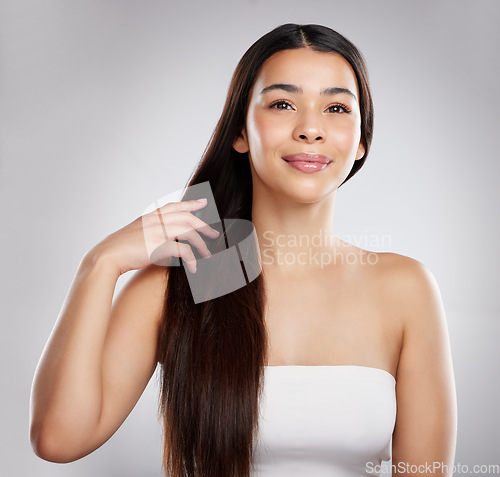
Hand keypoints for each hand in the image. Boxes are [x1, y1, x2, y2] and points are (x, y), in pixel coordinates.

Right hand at [90, 198, 219, 275]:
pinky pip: (183, 251)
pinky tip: (194, 268)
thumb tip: (163, 241)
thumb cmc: (118, 250)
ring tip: (208, 254)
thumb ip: (150, 232)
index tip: (204, 202)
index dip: (191, 204)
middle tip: (215, 233)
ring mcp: (157, 232)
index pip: (175, 206)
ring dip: (202, 244)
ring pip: (189, 232)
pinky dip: (192, 260)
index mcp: (150, 217)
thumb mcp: (135, 234)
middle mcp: (156, 221)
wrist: (106, 256)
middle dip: (204, 225)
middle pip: (187, 217)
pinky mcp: (159, 246)